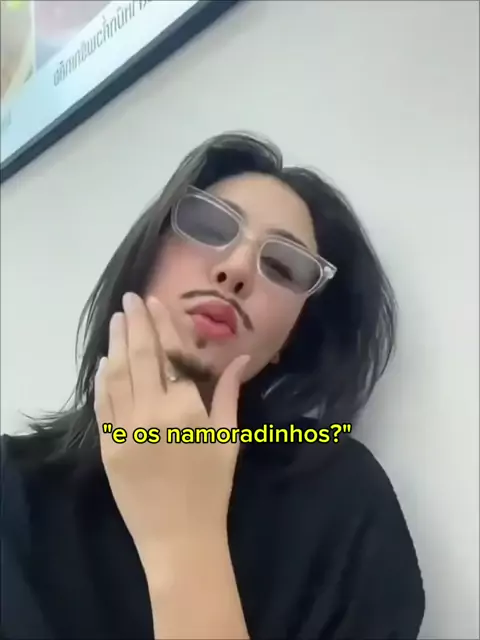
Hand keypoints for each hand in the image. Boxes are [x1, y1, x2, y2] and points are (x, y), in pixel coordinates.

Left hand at [94, 292, 248, 554]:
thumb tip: (241, 356)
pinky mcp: (108, 446)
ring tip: (117, 319)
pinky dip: (103, 380)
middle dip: (135, 323)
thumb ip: (229, 393)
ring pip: (117, 376)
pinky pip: (103, 405)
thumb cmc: (212, 487)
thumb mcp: (228, 437)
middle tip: (130, 299)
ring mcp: (125, 429)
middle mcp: (151, 412)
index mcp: (186, 408)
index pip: (172, 355)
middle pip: (140, 357)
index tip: (154, 301)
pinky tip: (104, 362)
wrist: (179, 536)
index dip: (163, 325)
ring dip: (116, 344)